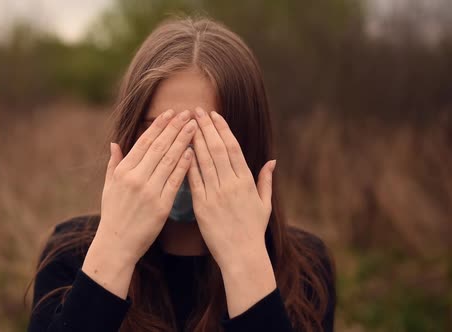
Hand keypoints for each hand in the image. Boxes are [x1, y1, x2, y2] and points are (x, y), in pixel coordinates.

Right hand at [82, 109, 196, 297]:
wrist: (116, 245)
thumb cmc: (113, 215)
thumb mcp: (108, 187)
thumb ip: (114, 164)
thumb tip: (115, 143)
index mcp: (123, 171)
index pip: (144, 142)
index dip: (159, 126)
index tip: (171, 113)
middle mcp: (136, 178)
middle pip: (160, 147)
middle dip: (175, 128)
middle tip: (188, 113)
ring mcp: (149, 192)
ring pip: (169, 160)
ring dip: (183, 141)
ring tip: (195, 126)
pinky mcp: (161, 206)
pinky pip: (175, 181)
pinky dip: (184, 165)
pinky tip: (193, 152)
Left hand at [187, 106, 276, 315]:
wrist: (242, 255)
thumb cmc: (253, 230)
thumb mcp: (265, 204)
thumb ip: (266, 181)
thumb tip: (272, 161)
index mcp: (246, 181)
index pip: (232, 147)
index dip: (222, 129)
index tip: (213, 115)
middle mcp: (231, 184)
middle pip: (216, 148)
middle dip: (205, 127)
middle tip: (195, 110)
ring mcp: (216, 194)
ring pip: (203, 160)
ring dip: (194, 139)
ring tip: (185, 123)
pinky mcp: (202, 206)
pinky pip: (193, 181)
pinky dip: (187, 164)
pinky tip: (179, 150)